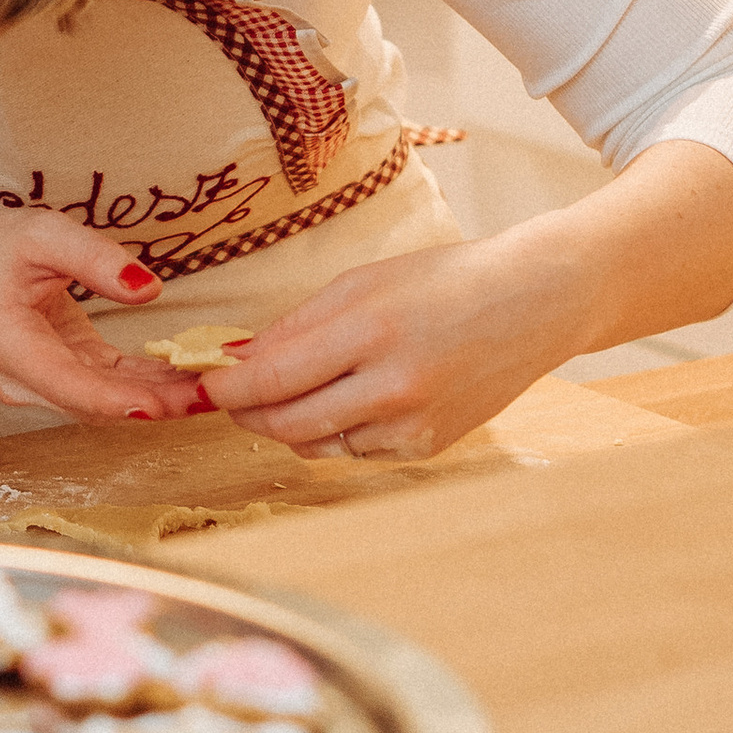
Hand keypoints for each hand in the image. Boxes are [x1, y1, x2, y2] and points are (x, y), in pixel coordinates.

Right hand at [0, 211, 209, 425]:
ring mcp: (43, 385)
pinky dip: (150, 385)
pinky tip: (189, 378)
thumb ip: (92, 259)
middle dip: (153, 403)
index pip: (64, 381)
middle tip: (211, 394)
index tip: (158, 407)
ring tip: (213, 387)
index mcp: (7, 342)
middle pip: (93, 403)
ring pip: (107, 403)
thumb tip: (149, 288)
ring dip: (160, 399)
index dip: (112, 399)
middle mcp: (23, 378)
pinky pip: (112, 387)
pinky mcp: (66, 378)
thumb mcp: (41, 234)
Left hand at [201, 231, 598, 461]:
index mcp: (371, 331)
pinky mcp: (429, 448)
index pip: (273, 378)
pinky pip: (356, 451)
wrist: (533, 302)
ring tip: (282, 395)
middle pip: (287, 422)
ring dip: (286, 424)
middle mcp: (394, 387)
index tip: (200, 386)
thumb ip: (295, 327)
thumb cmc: (443, 280)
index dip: (226, 388)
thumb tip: (234, 360)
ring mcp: (414, 425)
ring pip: (317, 444)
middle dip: (246, 413)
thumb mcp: (361, 283)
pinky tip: (340, 403)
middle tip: (228, 396)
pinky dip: (333, 433)